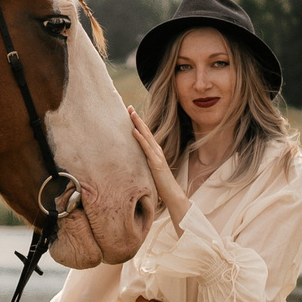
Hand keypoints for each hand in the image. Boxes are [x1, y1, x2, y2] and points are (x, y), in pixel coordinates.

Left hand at [127, 106, 188, 223]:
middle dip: (137, 118)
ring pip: (146, 136)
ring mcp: (157, 156)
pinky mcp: (156, 164)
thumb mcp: (150, 170)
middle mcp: (157, 151)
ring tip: (131, 113)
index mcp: (155, 152)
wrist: (172, 195)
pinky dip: (140, 139)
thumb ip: (145, 162)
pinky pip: (146, 149)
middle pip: (146, 131)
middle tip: (129, 107)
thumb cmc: (161, 184)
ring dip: (138, 124)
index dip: (138, 122)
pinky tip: (134, 131)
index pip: (145, 134)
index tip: (130, 112)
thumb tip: (134, 159)